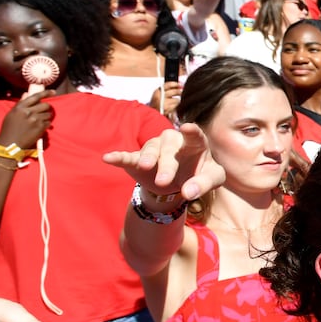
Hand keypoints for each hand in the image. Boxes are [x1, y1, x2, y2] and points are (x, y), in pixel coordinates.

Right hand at [0, 90, 53, 149]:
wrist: (10, 144)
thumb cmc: (9, 129)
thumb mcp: (11, 114)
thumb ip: (20, 104)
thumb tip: (26, 94)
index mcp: (20, 107)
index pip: (35, 97)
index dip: (46, 93)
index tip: (53, 92)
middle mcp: (28, 112)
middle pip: (45, 105)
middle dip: (46, 108)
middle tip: (43, 113)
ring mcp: (35, 120)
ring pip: (48, 114)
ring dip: (46, 117)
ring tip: (39, 122)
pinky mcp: (40, 128)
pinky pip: (49, 123)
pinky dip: (46, 125)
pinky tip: (40, 128)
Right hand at [102, 124, 225, 202]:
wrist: (179, 182)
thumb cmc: (200, 174)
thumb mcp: (212, 179)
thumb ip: (203, 184)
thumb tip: (188, 193)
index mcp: (195, 143)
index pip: (195, 135)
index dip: (191, 132)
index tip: (187, 128)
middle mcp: (173, 142)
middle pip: (169, 150)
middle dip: (167, 165)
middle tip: (164, 181)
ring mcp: (154, 148)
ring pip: (150, 150)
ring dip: (147, 158)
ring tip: (146, 167)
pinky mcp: (138, 159)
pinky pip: (127, 156)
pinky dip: (118, 157)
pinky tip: (108, 158)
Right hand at [148, 81, 182, 113]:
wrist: (152, 111)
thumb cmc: (158, 101)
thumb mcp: (160, 93)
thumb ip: (168, 88)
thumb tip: (180, 86)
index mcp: (158, 91)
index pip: (168, 85)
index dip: (176, 84)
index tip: (180, 84)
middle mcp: (160, 97)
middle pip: (175, 91)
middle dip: (179, 92)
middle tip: (181, 92)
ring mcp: (164, 103)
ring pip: (177, 100)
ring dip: (177, 101)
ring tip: (172, 102)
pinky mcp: (167, 109)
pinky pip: (176, 106)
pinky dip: (175, 106)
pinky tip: (171, 106)